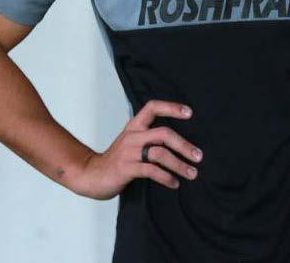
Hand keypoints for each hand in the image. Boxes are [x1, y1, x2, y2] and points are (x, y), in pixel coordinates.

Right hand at [73, 100, 202, 199]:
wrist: (91, 174)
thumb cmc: (118, 159)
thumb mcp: (132, 141)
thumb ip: (149, 137)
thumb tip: (178, 140)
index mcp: (134, 125)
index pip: (152, 107)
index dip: (171, 107)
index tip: (190, 113)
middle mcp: (133, 135)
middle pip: (163, 133)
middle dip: (183, 145)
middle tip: (199, 156)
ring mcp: (129, 152)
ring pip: (160, 153)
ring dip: (179, 164)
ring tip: (192, 173)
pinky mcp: (126, 168)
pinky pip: (151, 171)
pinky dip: (166, 177)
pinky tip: (174, 183)